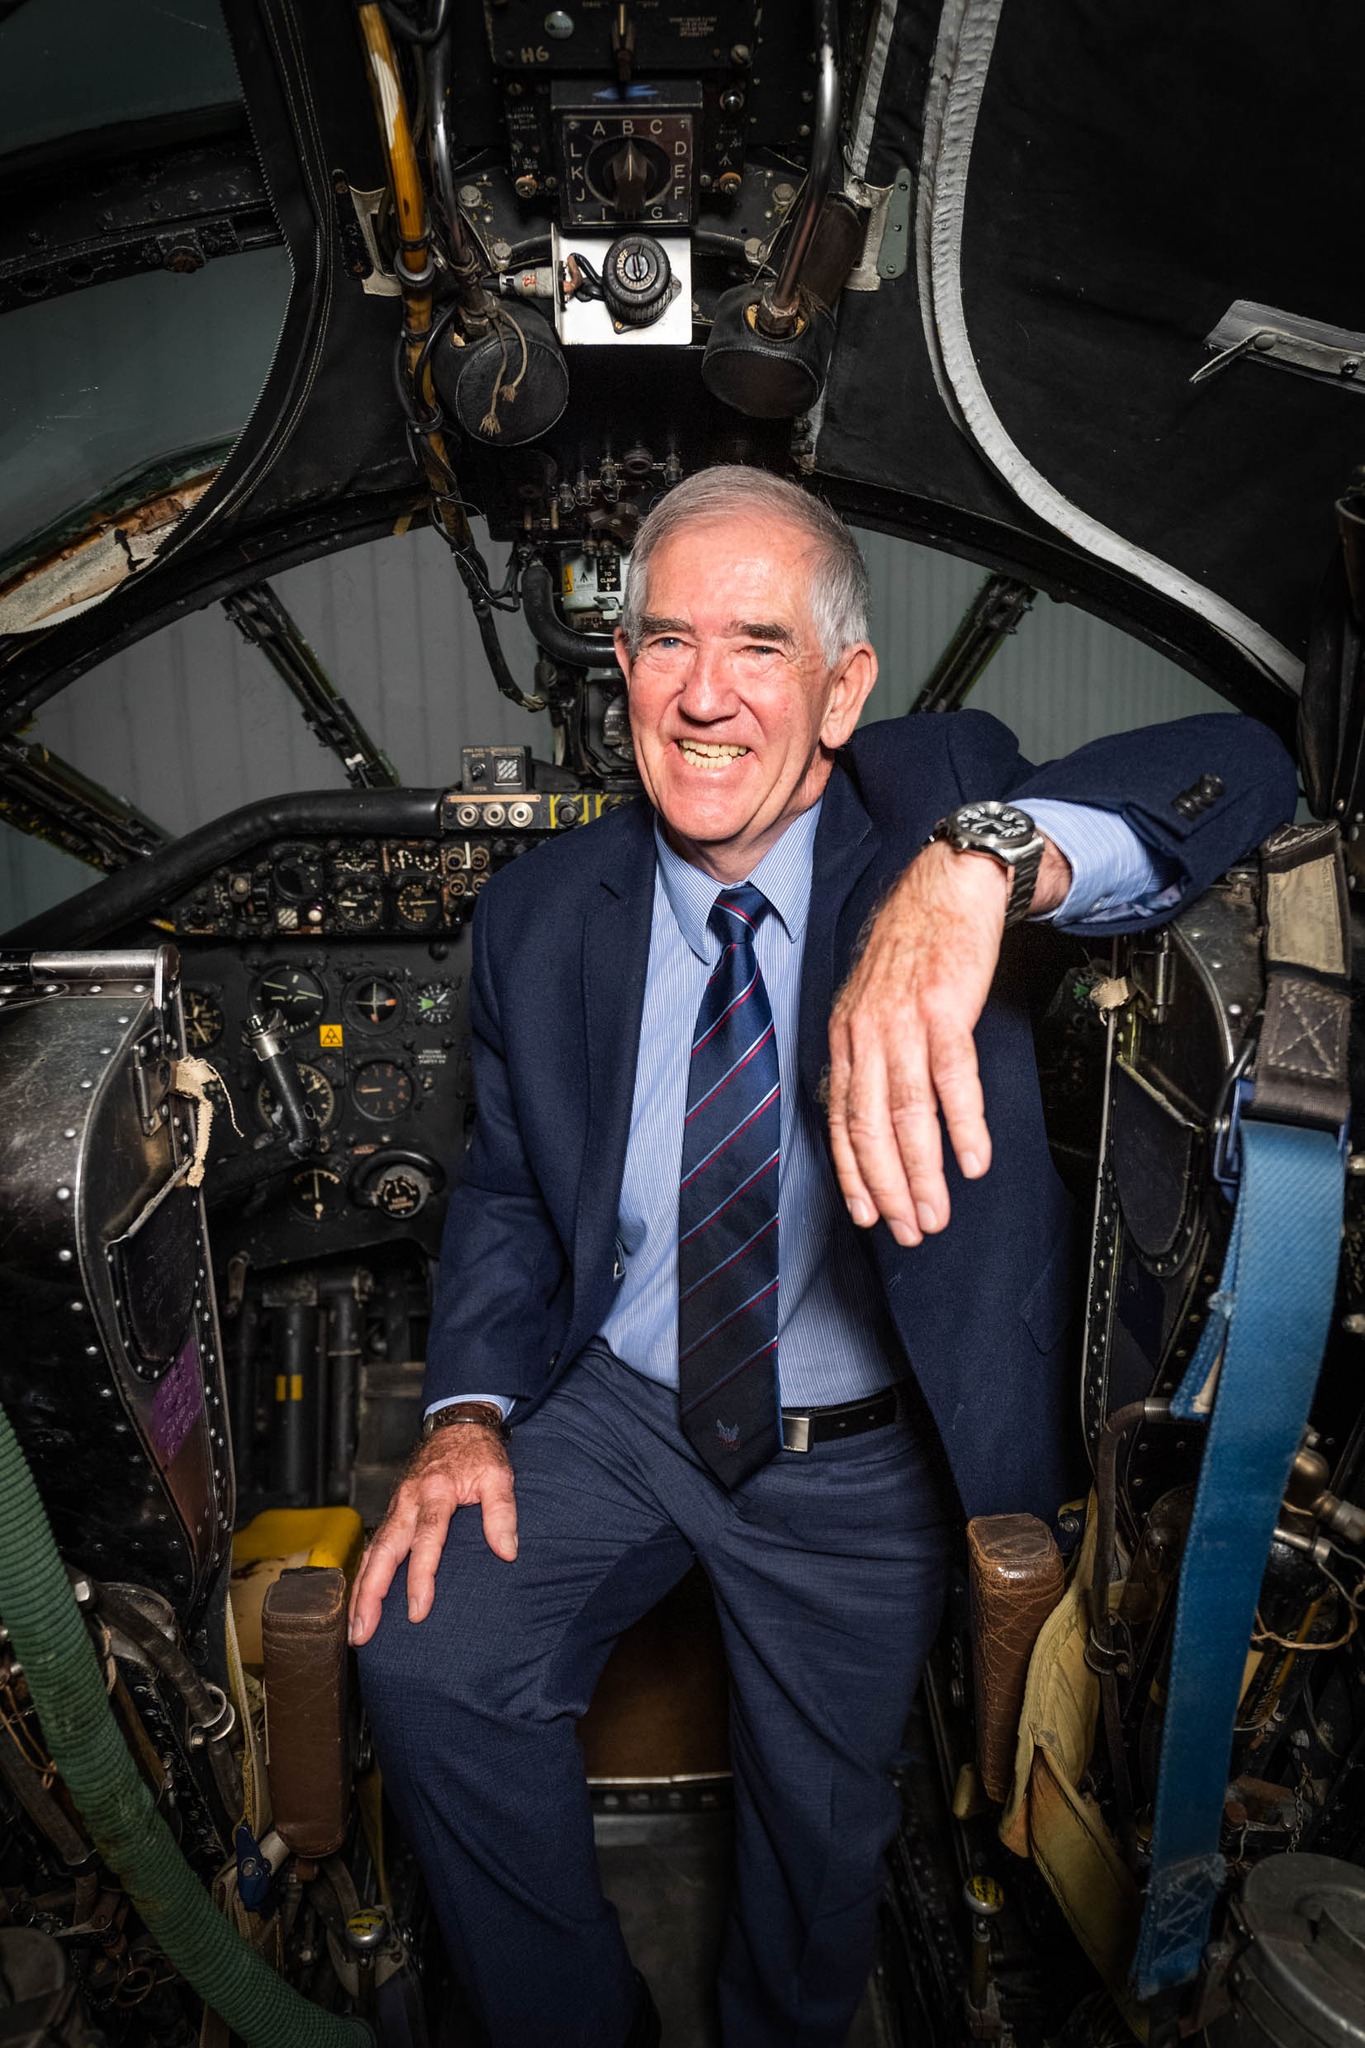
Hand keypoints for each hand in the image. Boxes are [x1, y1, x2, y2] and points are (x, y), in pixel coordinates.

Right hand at [347, 1416, 516, 1645]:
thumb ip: (502, 1512)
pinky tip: (360, 1602)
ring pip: (373, 1553)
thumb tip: (507, 1551)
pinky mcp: (393, 1512)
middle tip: (363, 1631)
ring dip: (361, 1592)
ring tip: (356, 1629)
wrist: (457, 1426)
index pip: (426, 1539)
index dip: (420, 1576)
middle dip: (371, 1594)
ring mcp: (397, 1507)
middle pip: (385, 1552)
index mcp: (436, 1491)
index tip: (418, 1610)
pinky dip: (364, 1575)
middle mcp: (409, 1501)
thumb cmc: (478, 1454)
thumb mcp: (498, 1475)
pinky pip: (374, 1547)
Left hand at [826, 836, 1069, 1242]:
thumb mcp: (873, 1001)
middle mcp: (866, 1034)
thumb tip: (877, 1115)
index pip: (840, 1121)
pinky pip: (952, 1080)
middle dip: (888, 1189)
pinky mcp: (944, 1009)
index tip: (867, 1216)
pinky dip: (963, 1126)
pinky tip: (973, 1161)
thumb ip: (871, 1055)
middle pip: (871, 1128)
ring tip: (938, 1214)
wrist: (946, 887)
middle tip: (909, 1231)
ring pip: (908, 1114)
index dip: (854, 1174)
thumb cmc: (914, 947)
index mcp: (846, 1037)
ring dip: (923, 1173)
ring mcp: (904, 1022)